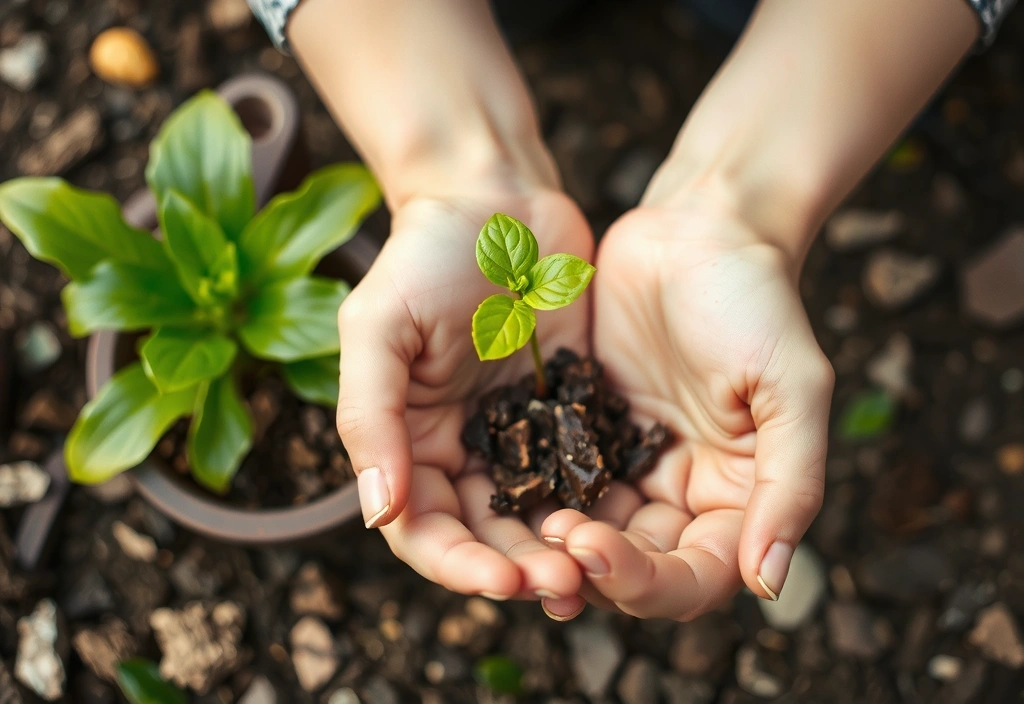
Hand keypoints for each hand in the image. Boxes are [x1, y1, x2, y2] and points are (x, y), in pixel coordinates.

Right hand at [337, 178, 592, 617]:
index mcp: (411, 442)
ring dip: (562, 551)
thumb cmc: (425, 256)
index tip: (500, 579)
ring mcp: (521, 439)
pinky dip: (599, 507)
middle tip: (562, 586)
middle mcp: (465, 452)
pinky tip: (627, 525)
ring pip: (539, 519)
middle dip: (518, 568)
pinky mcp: (571, 418)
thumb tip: (377, 513)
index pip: (424, 529)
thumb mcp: (379, 328)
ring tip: (596, 570)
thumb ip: (370, 417)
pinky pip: (585, 475)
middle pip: (486, 537)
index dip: (457, 564)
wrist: (498, 201)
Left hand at [542, 196, 833, 618]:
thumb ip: (791, 486)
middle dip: (588, 571)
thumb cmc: (757, 300)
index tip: (589, 545)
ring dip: (551, 549)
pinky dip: (531, 497)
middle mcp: (681, 493)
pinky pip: (556, 480)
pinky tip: (496, 496)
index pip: (695, 577)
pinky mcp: (587, 430)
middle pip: (636, 569)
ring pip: (590, 535)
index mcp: (737, 500)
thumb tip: (771, 585)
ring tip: (510, 536)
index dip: (645, 581)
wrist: (698, 227)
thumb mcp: (792, 388)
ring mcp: (629, 463)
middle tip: (543, 544)